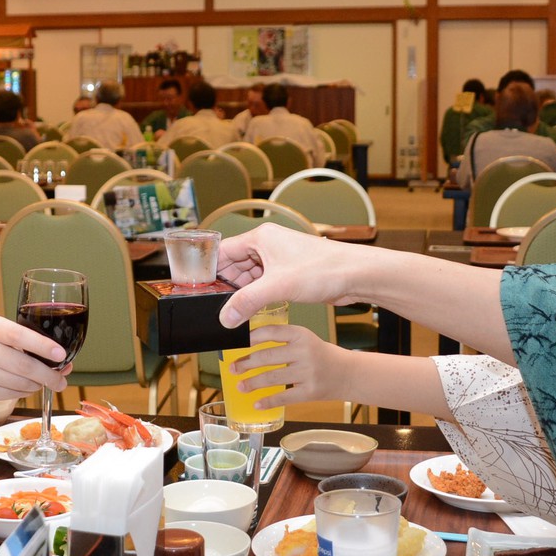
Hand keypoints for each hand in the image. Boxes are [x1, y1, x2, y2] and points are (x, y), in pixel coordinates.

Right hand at [0, 315, 65, 412]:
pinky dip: (24, 392)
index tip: (61, 354)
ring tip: (43, 382)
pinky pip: (12, 395)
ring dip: (37, 385)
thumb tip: (61, 359)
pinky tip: (24, 386)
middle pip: (24, 366)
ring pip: (20, 383)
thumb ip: (24, 340)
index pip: (19, 336)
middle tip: (62, 381)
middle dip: (49, 375)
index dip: (43, 346)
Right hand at [217, 224, 362, 326]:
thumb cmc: (323, 269)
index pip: (224, 252)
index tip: (199, 290)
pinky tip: (254, 310)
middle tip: (217, 307)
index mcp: (261, 238)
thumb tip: (225, 317)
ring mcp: (279, 259)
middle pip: (235, 265)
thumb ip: (247, 302)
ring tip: (234, 312)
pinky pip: (264, 283)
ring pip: (250, 276)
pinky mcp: (289, 273)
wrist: (356, 275)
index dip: (210, 271)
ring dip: (243, 293)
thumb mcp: (278, 287)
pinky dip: (257, 295)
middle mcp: (268, 245)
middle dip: (227, 286)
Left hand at [226, 325, 351, 407]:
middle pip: (267, 356)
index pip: (270, 332)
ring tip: (240, 386)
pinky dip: (268, 401)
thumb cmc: (320, 355)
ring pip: (272, 377)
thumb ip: (281, 341)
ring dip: (252, 383)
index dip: (250, 337)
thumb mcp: (304, 340)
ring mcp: (308, 372)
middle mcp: (304, 351)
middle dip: (246, 363)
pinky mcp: (310, 391)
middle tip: (232, 368)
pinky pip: (284, 397)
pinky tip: (256, 403)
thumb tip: (247, 347)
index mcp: (301, 334)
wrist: (348, 373)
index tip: (236, 343)